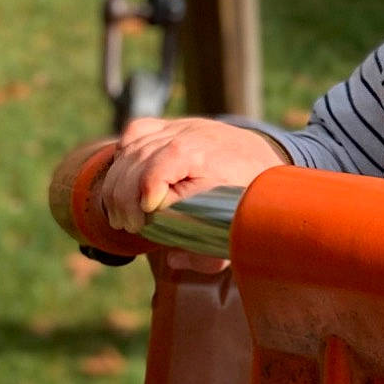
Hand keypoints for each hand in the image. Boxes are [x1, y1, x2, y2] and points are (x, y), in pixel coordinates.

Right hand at [99, 117, 283, 237]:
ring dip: (118, 184)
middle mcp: (190, 136)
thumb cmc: (244, 200)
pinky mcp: (173, 125)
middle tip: (129, 226)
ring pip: (132, 150)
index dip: (142, 199)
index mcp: (206, 160)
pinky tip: (125, 178)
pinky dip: (124, 154)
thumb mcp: (232, 231)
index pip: (157, 170)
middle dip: (124, 198)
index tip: (141, 223)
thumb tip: (173, 258)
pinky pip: (137, 131)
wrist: (264, 161)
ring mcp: (180, 127)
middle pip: (137, 162)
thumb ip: (206, 251)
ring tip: (122, 213)